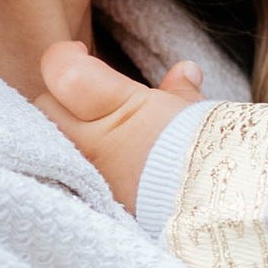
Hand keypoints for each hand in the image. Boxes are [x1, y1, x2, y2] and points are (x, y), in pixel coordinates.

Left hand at [39, 42, 203, 213]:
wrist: (222, 214)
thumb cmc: (209, 155)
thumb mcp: (197, 113)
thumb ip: (181, 92)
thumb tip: (183, 73)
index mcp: (114, 112)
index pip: (60, 71)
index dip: (66, 55)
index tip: (80, 53)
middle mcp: (92, 147)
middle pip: (44, 106)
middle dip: (61, 96)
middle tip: (87, 96)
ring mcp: (91, 181)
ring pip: (50, 143)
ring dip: (67, 131)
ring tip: (95, 129)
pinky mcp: (97, 207)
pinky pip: (68, 176)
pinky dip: (78, 164)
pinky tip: (101, 161)